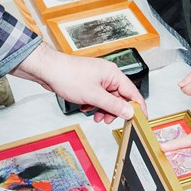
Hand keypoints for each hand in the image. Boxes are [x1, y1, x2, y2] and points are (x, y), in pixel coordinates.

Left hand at [11, 43, 145, 123]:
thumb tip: (129, 111)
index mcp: (113, 74)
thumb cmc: (68, 76)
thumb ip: (113, 105)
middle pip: (120, 97)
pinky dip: (94, 104)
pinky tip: (86, 107)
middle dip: (114, 111)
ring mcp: (98, 79)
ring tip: (96, 116)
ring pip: (108, 98)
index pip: (133, 92)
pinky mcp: (89, 83)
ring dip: (103, 109)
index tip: (141, 119)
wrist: (49, 70)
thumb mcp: (94, 96)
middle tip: (108, 120)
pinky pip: (98, 97)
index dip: (138, 107)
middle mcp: (108, 75)